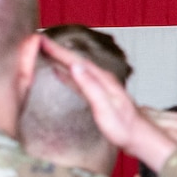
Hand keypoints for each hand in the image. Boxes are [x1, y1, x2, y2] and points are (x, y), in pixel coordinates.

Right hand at [40, 36, 176, 171]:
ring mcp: (101, 86)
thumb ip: (90, 86)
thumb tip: (75, 66)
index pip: (76, 60)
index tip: (41, 39)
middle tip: (37, 40)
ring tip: (44, 51)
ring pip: (76, 68)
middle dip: (57, 50)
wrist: (138, 136)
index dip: (57, 50)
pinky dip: (66, 73)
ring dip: (60, 59)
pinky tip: (57, 72)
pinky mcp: (98, 94)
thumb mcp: (104, 107)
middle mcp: (102, 79)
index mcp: (102, 79)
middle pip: (75, 60)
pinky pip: (78, 79)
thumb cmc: (123, 126)